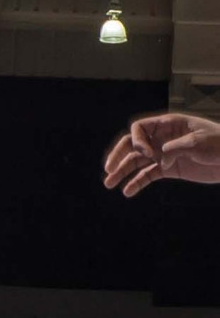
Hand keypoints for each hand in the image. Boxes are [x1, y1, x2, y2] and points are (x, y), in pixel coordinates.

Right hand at [104, 112, 219, 194]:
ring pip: (136, 162)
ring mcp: (163, 154)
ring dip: (122, 172)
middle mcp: (161, 139)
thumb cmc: (219, 144)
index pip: (140, 128)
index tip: (146, 154)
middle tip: (108, 169)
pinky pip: (148, 175)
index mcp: (167, 125)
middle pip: (132, 145)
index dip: (137, 141)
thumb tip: (160, 159)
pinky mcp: (169, 169)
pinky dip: (137, 183)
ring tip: (109, 184)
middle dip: (118, 156)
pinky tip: (127, 191)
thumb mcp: (198, 142)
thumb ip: (176, 148)